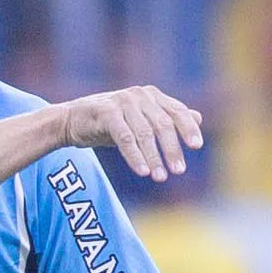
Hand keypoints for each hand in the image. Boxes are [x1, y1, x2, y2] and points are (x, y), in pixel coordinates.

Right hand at [57, 84, 204, 181]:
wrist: (72, 120)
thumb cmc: (110, 122)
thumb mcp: (142, 120)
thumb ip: (167, 118)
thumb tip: (198, 117)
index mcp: (152, 95)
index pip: (177, 111)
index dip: (187, 128)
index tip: (197, 146)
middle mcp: (139, 95)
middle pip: (163, 124)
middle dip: (172, 149)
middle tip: (178, 171)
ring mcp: (122, 101)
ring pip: (144, 133)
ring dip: (154, 157)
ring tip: (160, 177)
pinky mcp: (105, 112)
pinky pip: (124, 138)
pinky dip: (135, 156)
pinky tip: (143, 171)